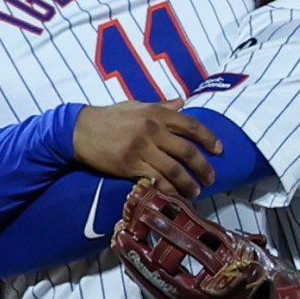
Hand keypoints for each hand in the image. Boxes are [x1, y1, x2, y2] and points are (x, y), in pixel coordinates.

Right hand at [73, 101, 220, 195]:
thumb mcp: (137, 105)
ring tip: (195, 193)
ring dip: (187, 184)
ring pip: (173, 169)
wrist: (80, 130)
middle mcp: (152, 130)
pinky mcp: (130, 164)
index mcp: (157, 113)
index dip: (209, 138)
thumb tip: (182, 103)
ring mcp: (142, 148)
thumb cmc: (109, 117)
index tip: (219, 150)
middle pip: (187, 151)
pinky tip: (173, 195)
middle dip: (202, 167)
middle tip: (211, 179)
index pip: (191, 125)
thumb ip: (162, 106)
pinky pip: (155, 179)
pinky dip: (167, 189)